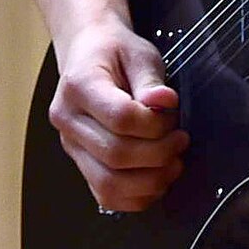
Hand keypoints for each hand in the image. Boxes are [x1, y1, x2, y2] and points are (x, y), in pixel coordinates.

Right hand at [49, 15, 187, 211]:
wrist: (89, 52)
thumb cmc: (114, 51)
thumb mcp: (139, 53)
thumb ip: (151, 81)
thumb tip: (164, 103)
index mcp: (79, 86)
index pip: (120, 118)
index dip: (154, 125)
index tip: (172, 116)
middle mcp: (68, 120)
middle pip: (115, 155)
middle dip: (158, 154)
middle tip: (179, 140)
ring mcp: (71, 145)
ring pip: (108, 184)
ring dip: (150, 181)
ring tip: (172, 163)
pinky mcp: (80, 163)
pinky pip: (105, 195)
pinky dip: (136, 196)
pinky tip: (155, 179)